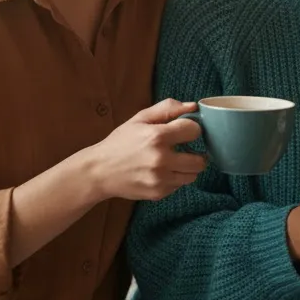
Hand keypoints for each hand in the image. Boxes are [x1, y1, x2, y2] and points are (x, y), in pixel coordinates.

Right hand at [90, 99, 206, 200]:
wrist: (99, 171)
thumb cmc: (121, 142)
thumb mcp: (140, 118)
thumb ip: (168, 108)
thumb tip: (194, 106)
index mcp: (157, 137)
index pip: (194, 131)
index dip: (192, 129)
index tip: (185, 131)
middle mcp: (161, 160)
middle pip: (200, 160)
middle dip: (197, 153)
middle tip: (187, 149)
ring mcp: (160, 179)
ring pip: (192, 175)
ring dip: (188, 167)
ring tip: (176, 161)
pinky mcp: (158, 193)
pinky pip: (179, 185)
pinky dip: (175, 178)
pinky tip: (163, 171)